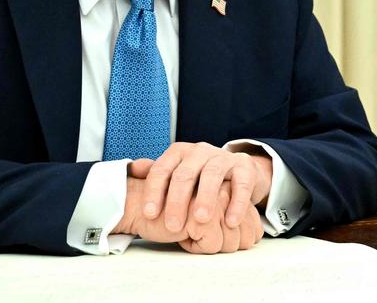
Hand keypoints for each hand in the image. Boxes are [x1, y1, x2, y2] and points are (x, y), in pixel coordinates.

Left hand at [129, 142, 273, 231]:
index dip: (154, 192)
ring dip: (206, 198)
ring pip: (212, 176)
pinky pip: (241, 184)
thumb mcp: (175, 172)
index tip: (150, 215)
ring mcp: (223, 157)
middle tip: (172, 226)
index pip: (162, 170)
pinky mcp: (244, 167)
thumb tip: (132, 171)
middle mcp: (199, 151)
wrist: (236, 170)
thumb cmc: (198, 177)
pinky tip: (230, 221)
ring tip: (201, 220)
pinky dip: (236, 203)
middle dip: (177, 201)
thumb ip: (154, 173)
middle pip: (185, 174)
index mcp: (179, 152)